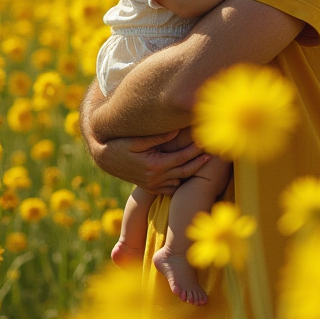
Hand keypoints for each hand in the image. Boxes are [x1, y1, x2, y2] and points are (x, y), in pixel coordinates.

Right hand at [91, 130, 210, 194]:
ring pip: (180, 181)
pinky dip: (182, 180)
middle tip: (214, 152)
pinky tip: (191, 171)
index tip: (207, 142)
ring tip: (206, 161)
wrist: (105, 159)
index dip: (196, 150)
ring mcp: (153, 185)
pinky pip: (171, 188)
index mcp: (153, 166)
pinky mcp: (150, 187)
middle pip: (185, 171)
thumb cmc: (119, 145)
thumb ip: (157, 137)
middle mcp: (155, 178)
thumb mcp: (135, 140)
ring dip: (193, 171)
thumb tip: (176, 130)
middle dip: (200, 161)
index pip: (182, 158)